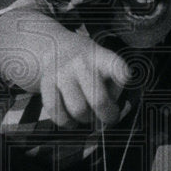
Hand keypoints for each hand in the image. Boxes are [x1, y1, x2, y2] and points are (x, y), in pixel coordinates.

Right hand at [0, 11, 130, 126]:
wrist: (57, 47)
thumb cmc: (90, 66)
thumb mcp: (105, 67)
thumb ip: (113, 88)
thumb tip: (110, 116)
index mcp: (102, 58)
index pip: (114, 65)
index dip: (120, 73)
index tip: (125, 78)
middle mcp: (81, 62)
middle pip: (98, 100)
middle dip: (107, 115)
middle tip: (109, 117)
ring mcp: (62, 72)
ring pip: (78, 110)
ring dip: (86, 119)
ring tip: (88, 115)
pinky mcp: (46, 82)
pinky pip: (56, 112)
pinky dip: (66, 122)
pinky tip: (71, 120)